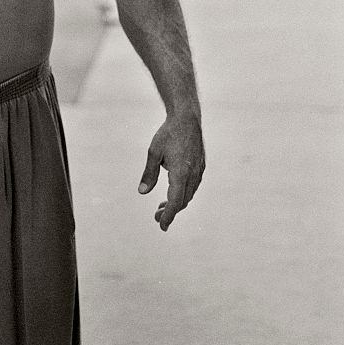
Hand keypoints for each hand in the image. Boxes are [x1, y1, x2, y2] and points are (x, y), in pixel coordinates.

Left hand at [138, 114, 203, 230]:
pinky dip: (183, 193)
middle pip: (182, 201)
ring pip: (189, 195)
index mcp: (181, 173)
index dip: (168, 216)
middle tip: (156, 217)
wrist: (187, 119)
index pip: (175, 202)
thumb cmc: (168, 134)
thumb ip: (149, 174)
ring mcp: (199, 171)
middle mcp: (193, 175)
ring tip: (162, 206)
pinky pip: (193, 186)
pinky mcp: (201, 166)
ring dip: (177, 203)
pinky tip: (174, 191)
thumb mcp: (153, 153)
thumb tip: (142, 192)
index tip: (161, 225)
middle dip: (170, 212)